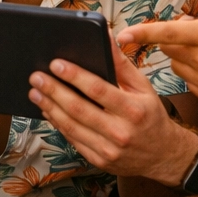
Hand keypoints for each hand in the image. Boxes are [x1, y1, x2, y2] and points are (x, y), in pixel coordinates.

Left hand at [29, 39, 197, 183]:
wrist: (163, 155)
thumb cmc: (150, 115)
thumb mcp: (142, 86)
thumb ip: (121, 63)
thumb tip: (105, 36)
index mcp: (133, 110)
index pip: (98, 90)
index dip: (75, 76)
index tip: (56, 64)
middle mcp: (120, 132)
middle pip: (79, 109)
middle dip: (54, 91)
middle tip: (36, 77)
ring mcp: (108, 150)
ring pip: (71, 126)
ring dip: (49, 107)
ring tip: (35, 91)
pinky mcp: (99, 160)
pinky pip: (72, 139)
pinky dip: (57, 123)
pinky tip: (47, 109)